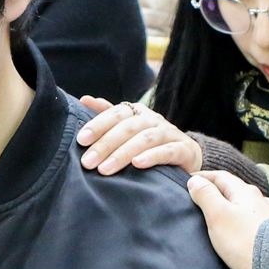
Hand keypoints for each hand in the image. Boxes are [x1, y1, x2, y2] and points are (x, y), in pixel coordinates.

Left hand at [75, 95, 203, 174]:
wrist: (187, 156)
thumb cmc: (150, 144)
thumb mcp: (128, 129)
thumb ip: (108, 115)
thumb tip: (84, 99)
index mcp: (137, 112)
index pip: (116, 113)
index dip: (97, 125)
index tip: (81, 140)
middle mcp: (153, 119)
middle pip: (127, 128)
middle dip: (105, 144)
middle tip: (88, 162)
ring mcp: (170, 133)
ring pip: (144, 140)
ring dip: (123, 154)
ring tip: (105, 169)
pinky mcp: (184, 150)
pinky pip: (167, 151)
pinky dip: (152, 157)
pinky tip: (137, 164)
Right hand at [186, 170, 268, 268]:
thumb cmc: (244, 241)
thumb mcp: (218, 215)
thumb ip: (206, 195)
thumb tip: (195, 181)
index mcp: (245, 192)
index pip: (221, 176)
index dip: (203, 177)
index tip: (188, 180)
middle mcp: (260, 199)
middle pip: (234, 189)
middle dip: (217, 190)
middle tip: (200, 197)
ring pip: (245, 205)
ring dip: (231, 205)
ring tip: (219, 214)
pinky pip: (253, 220)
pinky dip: (242, 219)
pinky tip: (240, 228)